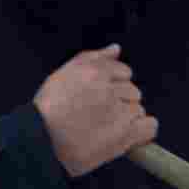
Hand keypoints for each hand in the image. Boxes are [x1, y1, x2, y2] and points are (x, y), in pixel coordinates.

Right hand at [33, 47, 155, 179]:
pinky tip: (127, 136)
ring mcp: (119, 112)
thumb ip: (92, 58)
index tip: (101, 98)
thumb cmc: (47, 109)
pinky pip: (149, 127)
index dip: (113, 86)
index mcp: (96, 72)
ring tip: (104, 128)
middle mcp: (110, 89)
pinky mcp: (124, 134)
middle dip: (120, 101)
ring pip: (138, 109)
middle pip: (131, 91)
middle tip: (99, 115)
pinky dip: (142, 131)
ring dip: (127, 117)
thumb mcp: (64, 74)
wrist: (39, 140)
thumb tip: (116, 48)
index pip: (123, 72)